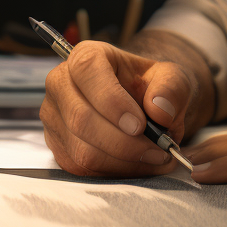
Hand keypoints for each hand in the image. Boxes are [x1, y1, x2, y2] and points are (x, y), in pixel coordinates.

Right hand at [40, 39, 195, 176]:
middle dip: (123, 141)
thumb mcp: (172, 78)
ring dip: (122, 160)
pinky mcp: (57, 146)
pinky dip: (114, 171)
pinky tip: (138, 164)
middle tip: (157, 149)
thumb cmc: (153, 86)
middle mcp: (61, 84)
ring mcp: (54, 118)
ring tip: (155, 157)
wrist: (144, 104)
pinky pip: (80, 168)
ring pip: (81, 149)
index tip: (140, 124)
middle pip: (81, 119)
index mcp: (86, 56)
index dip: (112, 101)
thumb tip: (159, 111)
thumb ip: (171, 88)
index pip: (87, 70)